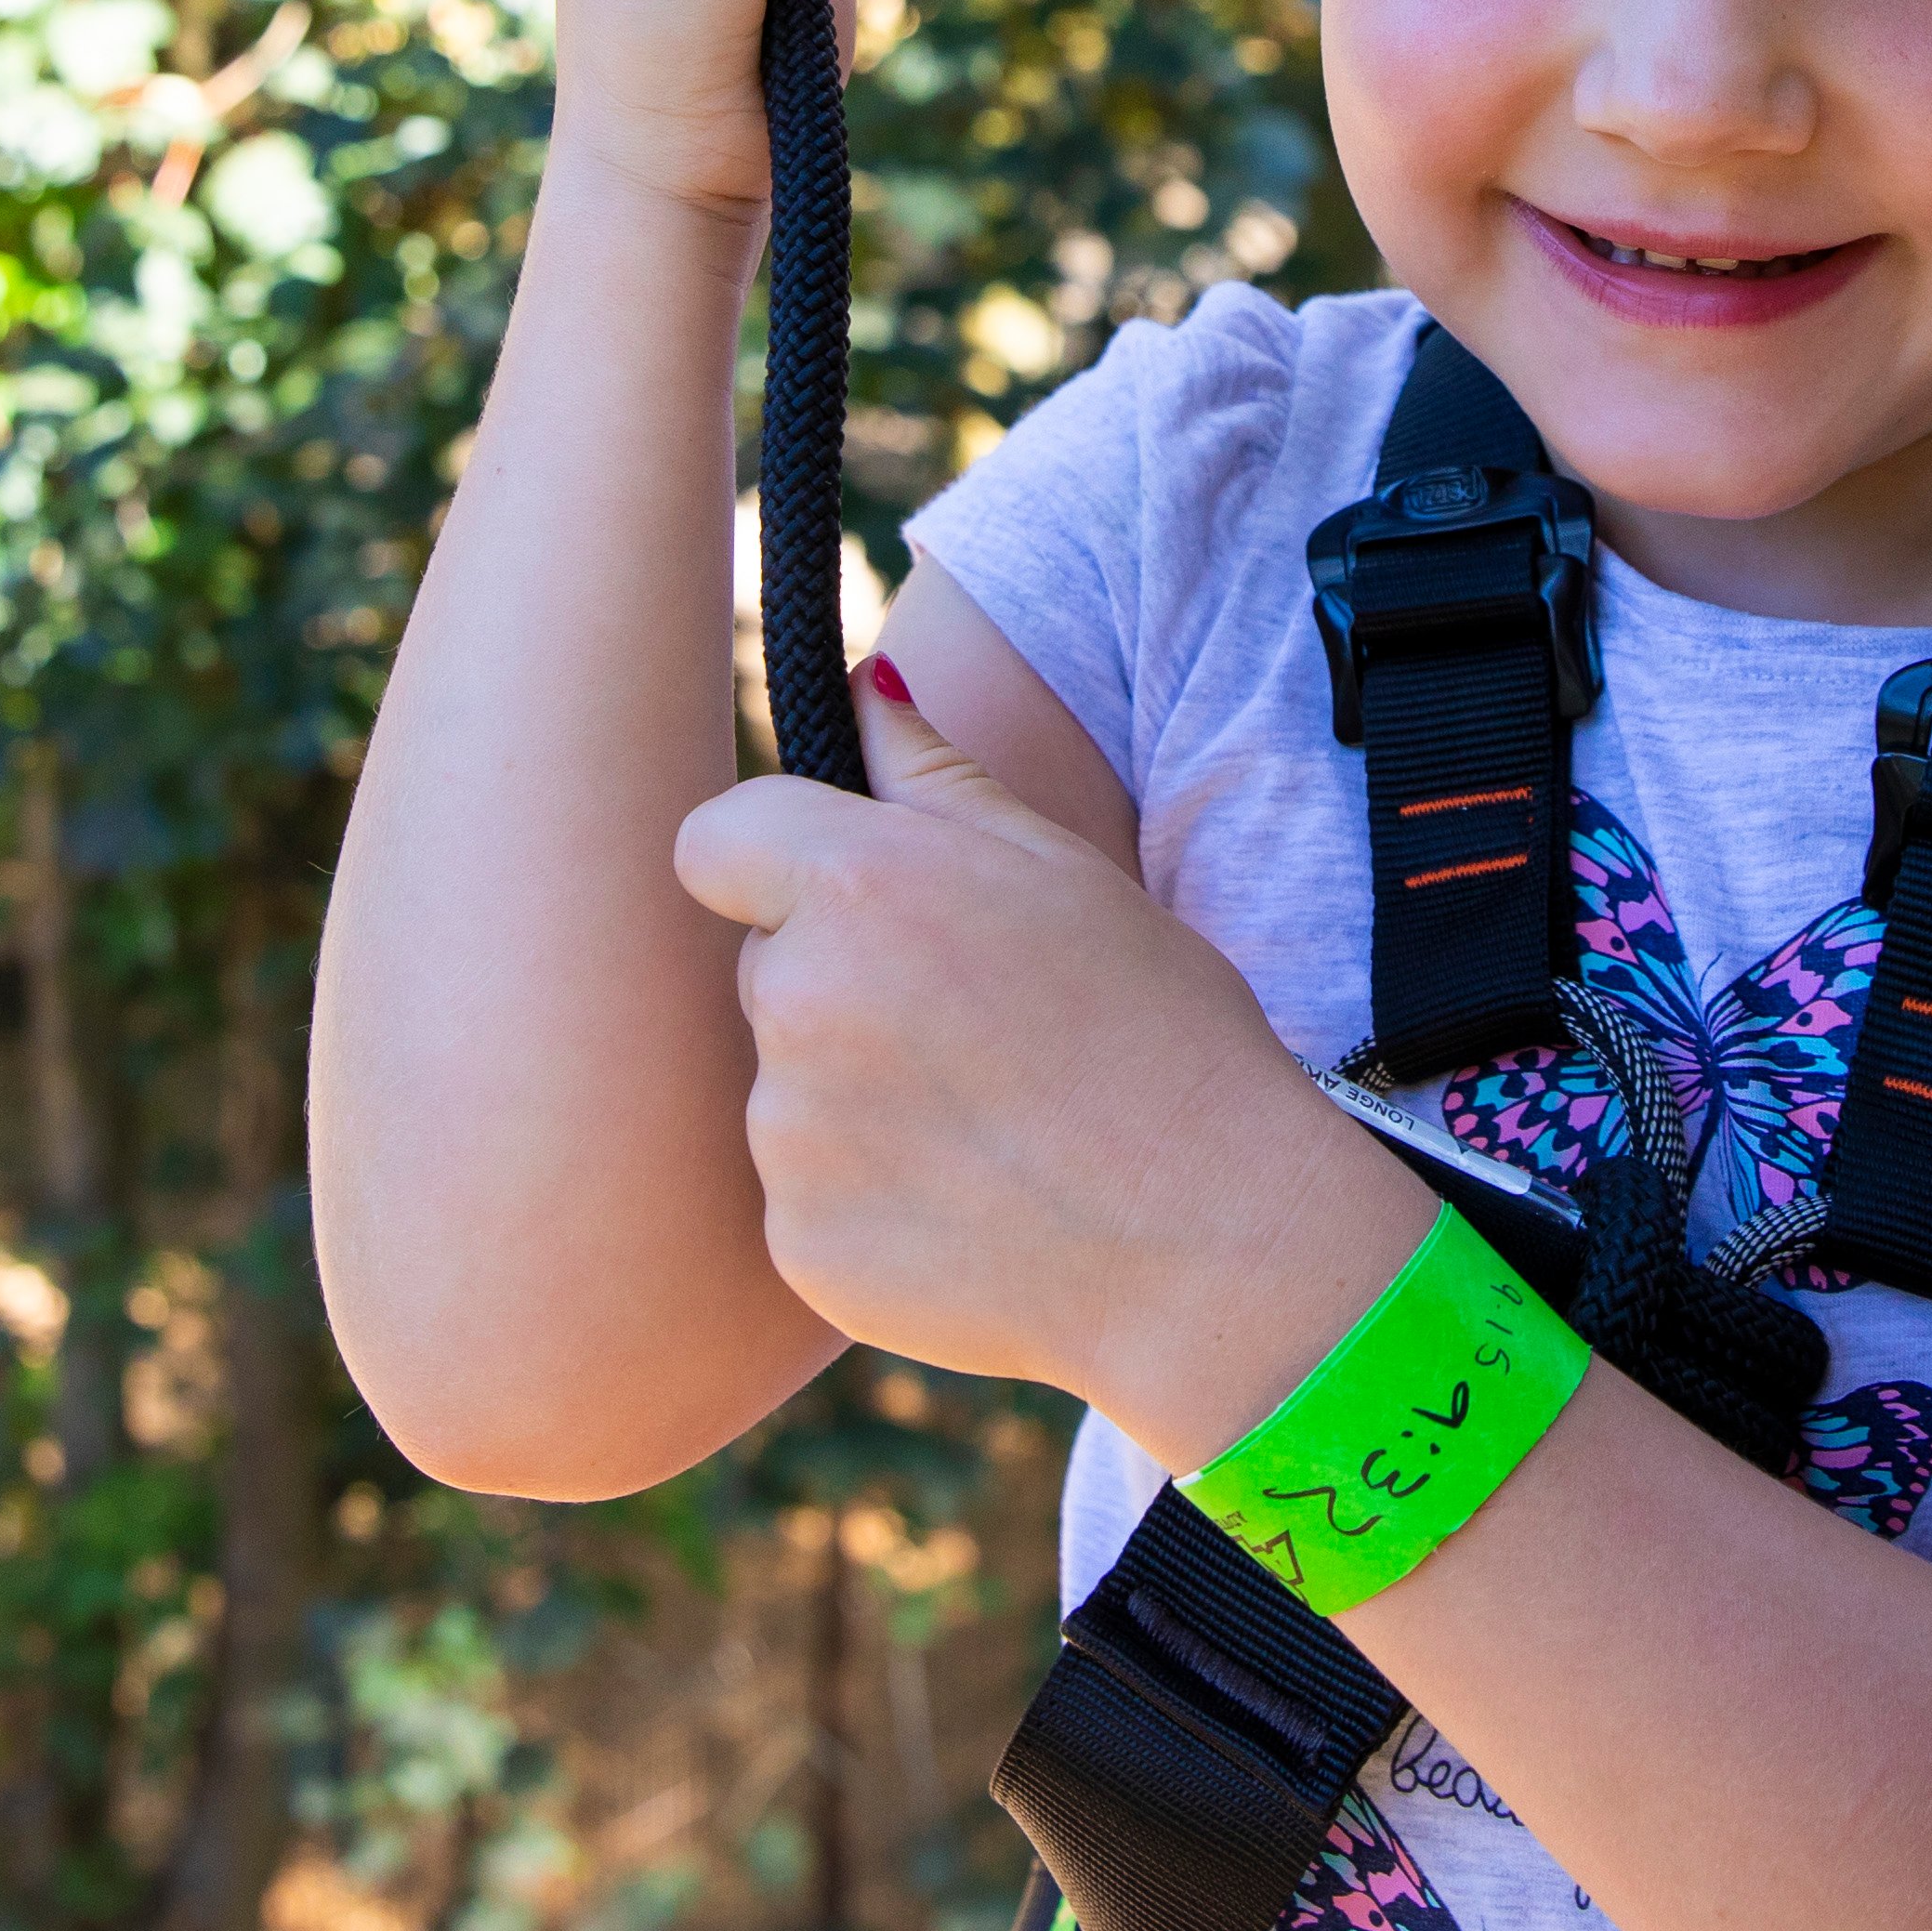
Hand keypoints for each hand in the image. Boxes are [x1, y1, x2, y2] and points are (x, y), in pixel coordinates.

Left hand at [678, 672, 1426, 1448]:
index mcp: (861, 886)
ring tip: (987, 1130)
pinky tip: (972, 1207)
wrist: (1217, 1246)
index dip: (775, 865)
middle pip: (762, 969)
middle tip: (972, 1036)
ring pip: (781, 1091)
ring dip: (852, 1102)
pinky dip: (866, 1202)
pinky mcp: (796, 1245)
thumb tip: (865, 684)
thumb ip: (936, 773)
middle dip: (835, 987)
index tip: (850, 905)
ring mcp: (789, 1138)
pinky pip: (801, 1198)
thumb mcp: (1066, 873)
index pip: (714, 842)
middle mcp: (800, 1003)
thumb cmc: (1164, 1038)